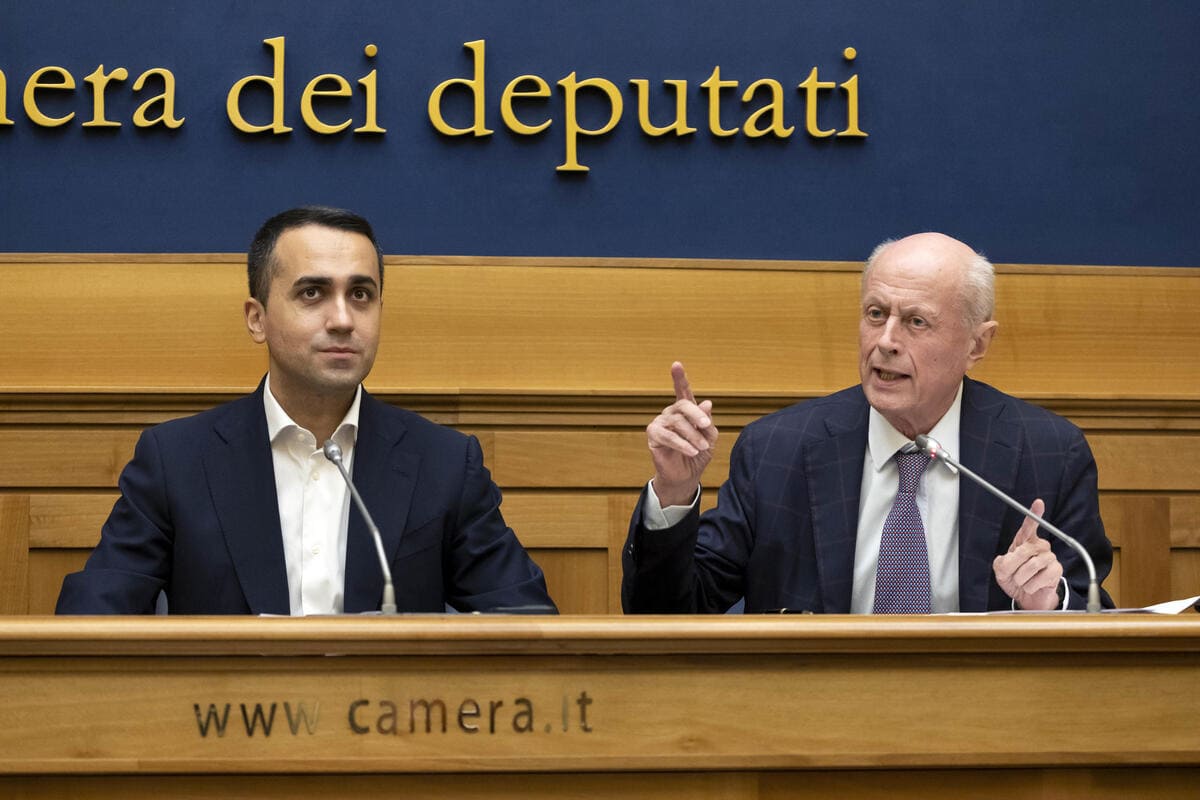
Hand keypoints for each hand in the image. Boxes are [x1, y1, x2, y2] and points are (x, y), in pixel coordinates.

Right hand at [646, 362, 718, 506]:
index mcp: (686, 410)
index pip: (683, 391)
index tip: (676, 364)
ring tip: (702, 448)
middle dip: (697, 415)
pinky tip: (691, 451)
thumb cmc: (698, 454)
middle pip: (683, 405)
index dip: (679, 377)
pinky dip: (682, 444)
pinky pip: (667, 436)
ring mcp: (660, 423)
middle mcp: (671, 413)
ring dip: (692, 435)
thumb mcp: (709, 437)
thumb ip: (707, 421)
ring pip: (677, 422)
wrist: (687, 476)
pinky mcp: (653, 436)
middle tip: (707, 428)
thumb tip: (707, 404)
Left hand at [992, 499, 1064, 609]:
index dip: (1034, 514)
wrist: (1026, 597)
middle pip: (1023, 551)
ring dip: (1021, 578)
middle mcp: (1039, 546)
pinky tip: (1032, 586)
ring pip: (1031, 565)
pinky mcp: (1057, 570)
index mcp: (1024, 541)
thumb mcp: (1001, 570)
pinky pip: (1040, 577)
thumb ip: (1002, 562)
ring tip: (1022, 581)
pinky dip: (1030, 586)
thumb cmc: (1014, 579)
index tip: (1038, 502)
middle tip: (1012, 575)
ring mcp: (1049, 557)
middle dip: (1012, 566)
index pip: (1029, 526)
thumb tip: (1009, 559)